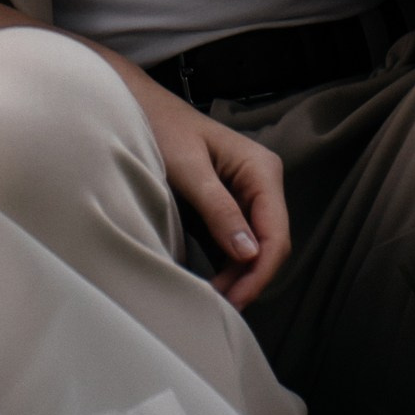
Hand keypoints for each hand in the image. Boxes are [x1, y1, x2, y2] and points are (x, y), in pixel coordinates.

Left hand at [105, 58, 290, 307]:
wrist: (139, 107)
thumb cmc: (162, 129)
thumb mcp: (188, 169)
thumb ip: (218, 209)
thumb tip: (248, 253)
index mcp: (261, 169)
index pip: (276, 232)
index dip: (261, 271)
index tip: (236, 299)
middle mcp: (262, 183)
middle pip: (270, 244)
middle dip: (251, 278)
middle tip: (221, 306)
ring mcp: (248, 194)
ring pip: (256, 247)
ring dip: (240, 276)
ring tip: (215, 300)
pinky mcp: (230, 204)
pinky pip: (239, 241)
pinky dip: (230, 265)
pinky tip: (215, 282)